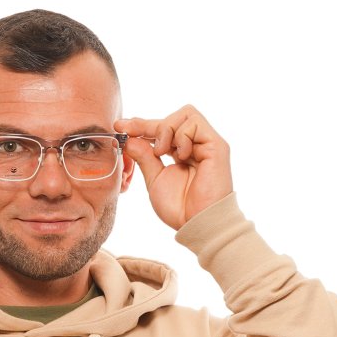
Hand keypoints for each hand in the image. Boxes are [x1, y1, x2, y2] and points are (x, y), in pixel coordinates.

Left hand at [115, 105, 233, 229]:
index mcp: (182, 152)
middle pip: (173, 116)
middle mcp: (196, 145)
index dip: (140, 125)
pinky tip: (180, 156)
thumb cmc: (179, 207)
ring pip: (185, 114)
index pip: (162, 129)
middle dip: (148, 124)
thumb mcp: (155, 179)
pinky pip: (195, 123)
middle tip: (132, 134)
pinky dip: (181, 136)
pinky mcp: (217, 146)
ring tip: (163, 153)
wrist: (196, 223)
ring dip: (167, 130)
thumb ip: (144, 157)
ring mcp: (207, 143)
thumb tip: (129, 138)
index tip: (120, 126)